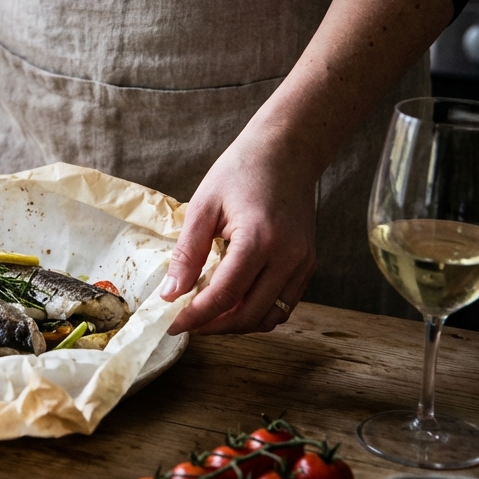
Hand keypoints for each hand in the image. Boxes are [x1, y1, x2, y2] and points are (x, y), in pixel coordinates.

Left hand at [161, 129, 318, 334]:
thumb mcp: (204, 206)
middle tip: (187, 324)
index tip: (172, 325)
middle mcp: (288, 258)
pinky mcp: (307, 264)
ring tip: (208, 315)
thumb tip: (170, 293)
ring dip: (237, 323)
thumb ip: (187, 253)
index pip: (224, 296)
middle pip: (248, 315)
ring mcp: (302, 264)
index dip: (195, 317)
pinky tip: (232, 302)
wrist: (286, 152)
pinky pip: (284, 304)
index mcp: (259, 241)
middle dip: (213, 326)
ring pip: (270, 317)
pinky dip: (257, 311)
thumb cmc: (242, 171)